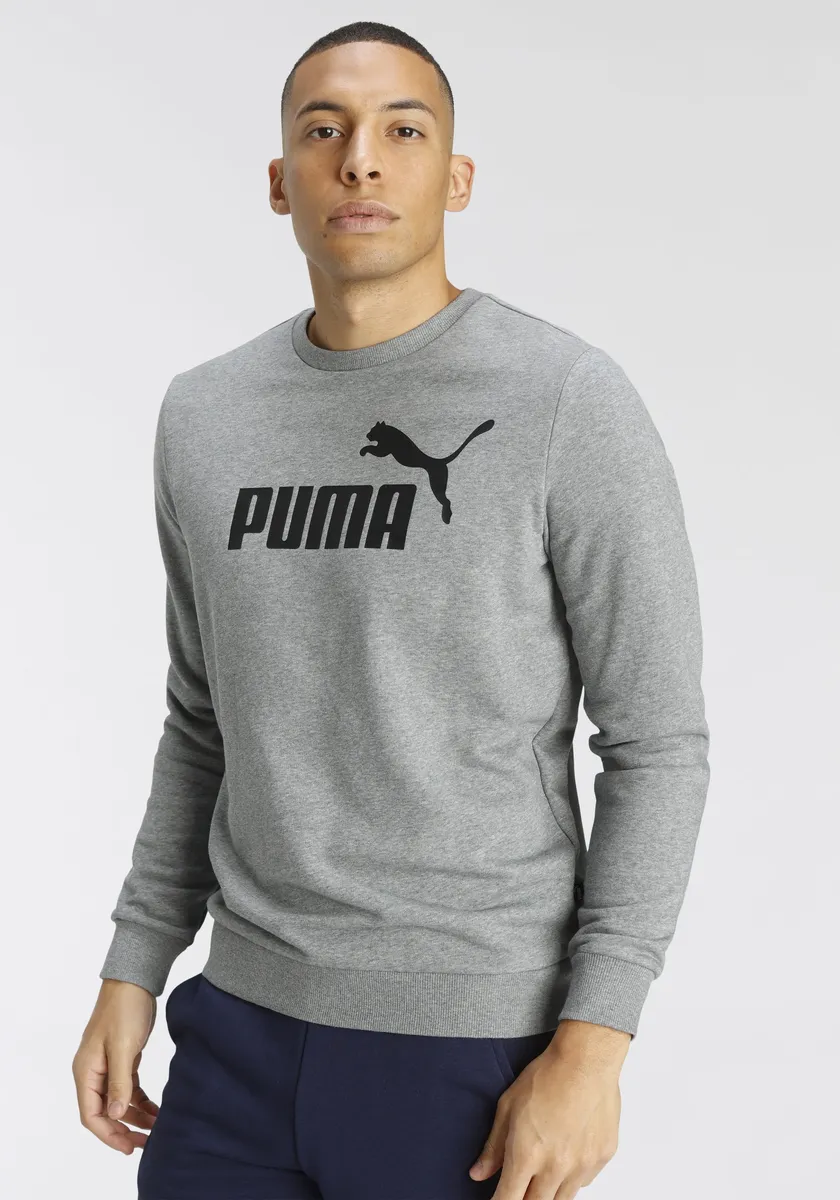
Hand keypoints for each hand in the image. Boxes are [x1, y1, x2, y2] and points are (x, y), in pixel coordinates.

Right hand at [72, 978, 159, 1154]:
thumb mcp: (123, 1047)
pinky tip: (154, 1109)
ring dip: (134, 1116)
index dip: (108, 1134)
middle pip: (104, 1112)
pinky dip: (139, 1100)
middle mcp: (93, 1072)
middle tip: (145, 1144)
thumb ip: (119, 1082)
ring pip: (118, 1101)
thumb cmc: (124, 1010)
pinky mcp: (122, 1058)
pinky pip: (128, 1087)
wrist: (135, 981)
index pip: (91, 1114)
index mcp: (86, 1071)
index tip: (129, 1146)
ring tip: (155, 1128)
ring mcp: (107, 1065)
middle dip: (123, 1129)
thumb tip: (114, 1115)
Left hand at [469, 1021, 629, 1197]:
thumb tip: (478, 1174)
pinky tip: (566, 1156)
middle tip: (519, 1186)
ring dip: (548, 1192)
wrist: (587, 1060)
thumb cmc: (546, 1076)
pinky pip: (583, 1182)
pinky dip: (572, 1177)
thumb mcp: (508, 1106)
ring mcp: (582, 1166)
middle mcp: (556, 1167)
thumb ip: (494, 1146)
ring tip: (542, 1172)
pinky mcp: (601, 1158)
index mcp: (528, 1154)